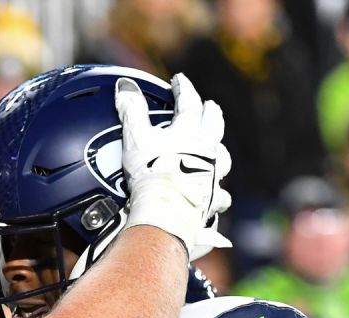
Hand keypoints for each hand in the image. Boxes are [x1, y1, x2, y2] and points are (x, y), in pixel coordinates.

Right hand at [116, 74, 231, 260]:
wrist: (167, 208)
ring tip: (218, 151)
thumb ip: (132, 110)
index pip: (188, 102)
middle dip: (211, 113)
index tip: (179, 79)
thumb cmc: (152, 171)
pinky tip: (216, 198)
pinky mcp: (212, 198)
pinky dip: (217, 196)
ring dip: (220, 152)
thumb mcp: (136, 136)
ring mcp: (212, 174)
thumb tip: (125, 85)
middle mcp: (206, 149)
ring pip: (223, 158)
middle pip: (214, 125)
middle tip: (210, 106)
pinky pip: (219, 197)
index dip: (183, 88)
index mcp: (189, 131)